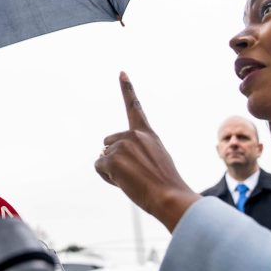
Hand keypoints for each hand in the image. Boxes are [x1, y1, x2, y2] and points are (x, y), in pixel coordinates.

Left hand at [94, 72, 199, 231]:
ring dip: (112, 170)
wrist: (170, 197)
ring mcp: (122, 145)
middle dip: (115, 158)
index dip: (127, 88)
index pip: (135, 107)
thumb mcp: (156, 160)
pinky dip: (107, 177)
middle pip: (109, 143)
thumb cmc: (165, 185)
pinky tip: (124, 182)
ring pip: (104, 157)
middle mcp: (133, 135)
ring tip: (134, 179)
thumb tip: (102, 155)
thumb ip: (135, 151)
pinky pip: (99, 167)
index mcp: (147, 134)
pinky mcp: (112, 159)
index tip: (121, 72)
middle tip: (136, 174)